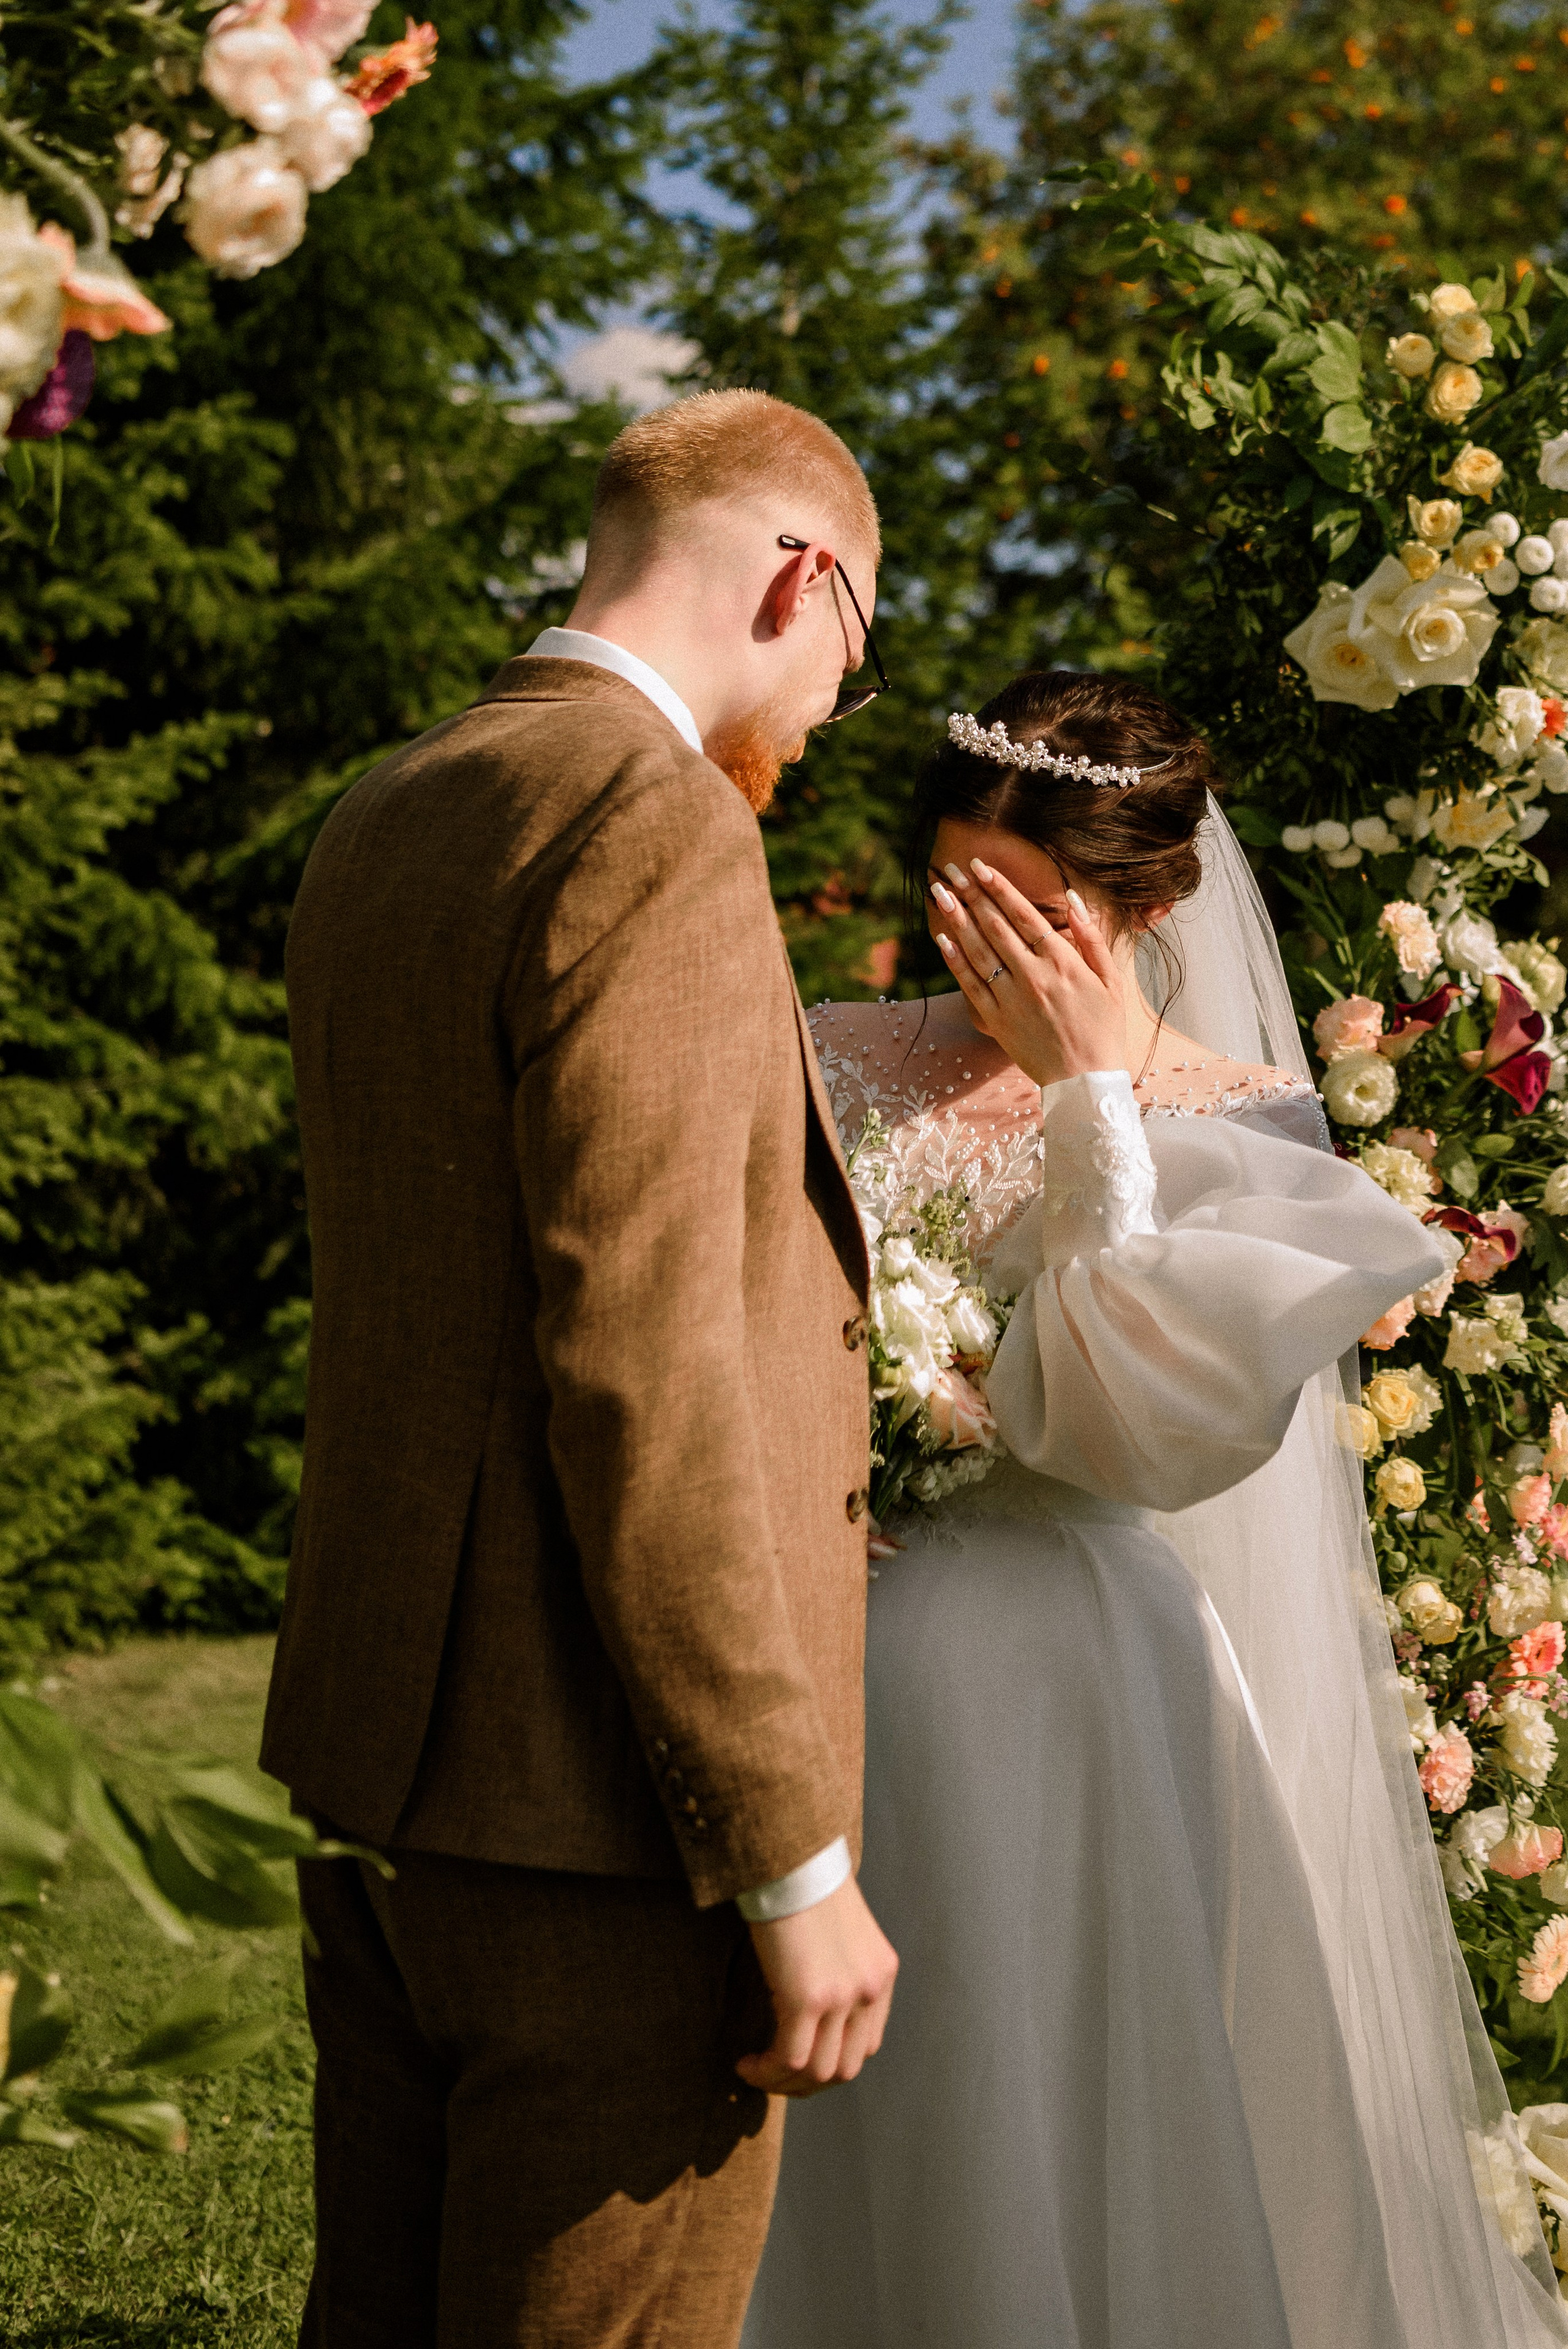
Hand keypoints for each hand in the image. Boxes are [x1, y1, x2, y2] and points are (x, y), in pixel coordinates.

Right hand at [737, 1874, 897, 2097]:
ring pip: (818, 2071)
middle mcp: (869, 1989)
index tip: (796, 2062)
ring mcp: (843, 1997)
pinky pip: (790, 2058)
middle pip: (845, 2067)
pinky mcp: (809, 1997)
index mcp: (881, 1973)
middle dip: (808, 2084)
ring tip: (754, 2071)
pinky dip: (767, 2071)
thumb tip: (806, 2003)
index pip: (866, 2044)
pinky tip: (746, 2063)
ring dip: (783, 2083)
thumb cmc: (802, 1883)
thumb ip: (836, 1967)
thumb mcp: (836, 1930)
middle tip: (774, 2077)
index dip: (830, 2062)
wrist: (789, 1856)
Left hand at [931, 860, 1125, 1088]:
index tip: (980, 865)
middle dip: (971, 893)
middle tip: (950, 868)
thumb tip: (1072, 899)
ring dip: (956, 918)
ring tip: (940, 891)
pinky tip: (942, 937)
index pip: (1024, 915)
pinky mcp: (996, 1021)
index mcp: (1062, 962)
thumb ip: (1092, 937)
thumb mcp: (1111, 980)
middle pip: (995, 926)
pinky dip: (954, 960)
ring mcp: (1011, 999)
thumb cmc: (1103, 1029)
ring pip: (978, 950)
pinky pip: (970, 985)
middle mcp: (1032, 975)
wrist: (1086, 1081)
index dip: (999, 887)